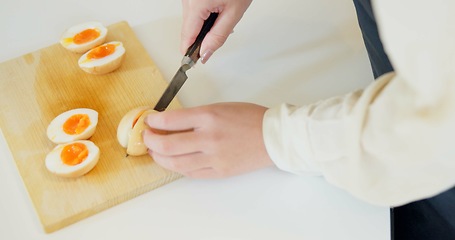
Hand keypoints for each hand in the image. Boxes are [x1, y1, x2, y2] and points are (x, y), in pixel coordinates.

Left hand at [142, 102, 273, 177]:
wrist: (273, 137)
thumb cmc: (249, 119)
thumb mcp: (219, 108)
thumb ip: (194, 116)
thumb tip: (169, 124)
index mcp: (209, 116)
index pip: (170, 121)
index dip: (153, 122)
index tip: (148, 122)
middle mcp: (209, 137)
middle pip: (167, 145)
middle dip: (150, 141)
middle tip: (146, 137)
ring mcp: (214, 157)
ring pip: (175, 163)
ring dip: (159, 158)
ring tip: (156, 152)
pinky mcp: (219, 172)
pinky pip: (190, 173)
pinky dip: (177, 167)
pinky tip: (174, 161)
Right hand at [181, 0, 252, 62]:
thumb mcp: (233, 13)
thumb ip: (218, 36)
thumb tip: (205, 53)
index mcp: (196, 4)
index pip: (187, 36)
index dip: (190, 51)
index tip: (191, 63)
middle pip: (188, 28)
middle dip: (203, 36)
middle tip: (222, 28)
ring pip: (190, 19)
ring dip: (204, 24)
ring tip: (223, 12)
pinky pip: (193, 9)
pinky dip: (204, 13)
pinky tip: (217, 6)